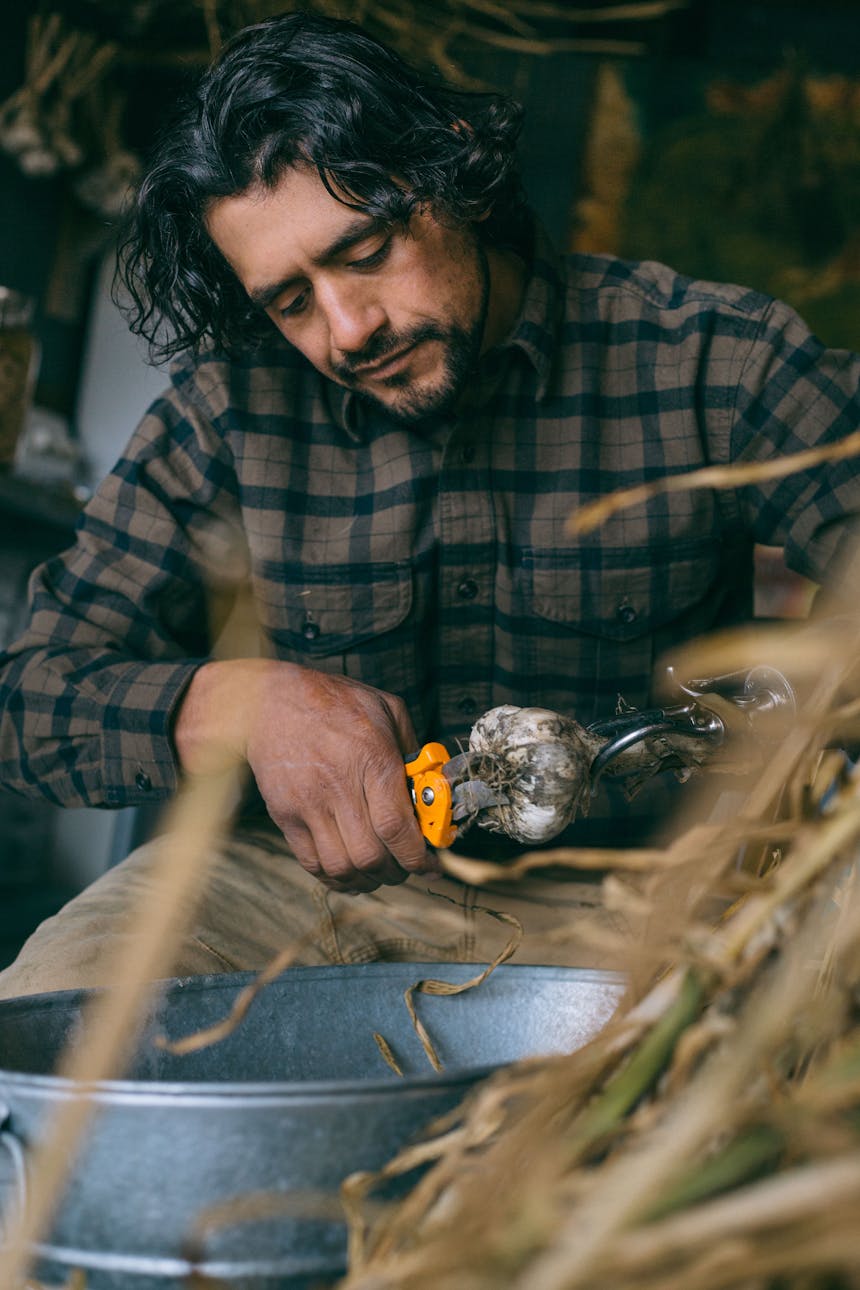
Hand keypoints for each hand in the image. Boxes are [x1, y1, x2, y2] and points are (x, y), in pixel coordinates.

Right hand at [174, 659, 438, 892]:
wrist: (266, 702)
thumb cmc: (334, 701)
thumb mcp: (384, 707)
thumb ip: (412, 746)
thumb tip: (432, 786)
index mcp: (371, 758)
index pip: (396, 826)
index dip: (418, 857)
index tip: (431, 867)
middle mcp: (339, 786)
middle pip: (371, 855)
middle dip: (397, 872)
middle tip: (407, 868)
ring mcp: (308, 804)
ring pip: (342, 866)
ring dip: (367, 880)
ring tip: (379, 873)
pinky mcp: (285, 815)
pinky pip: (312, 863)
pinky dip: (335, 878)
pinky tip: (349, 872)